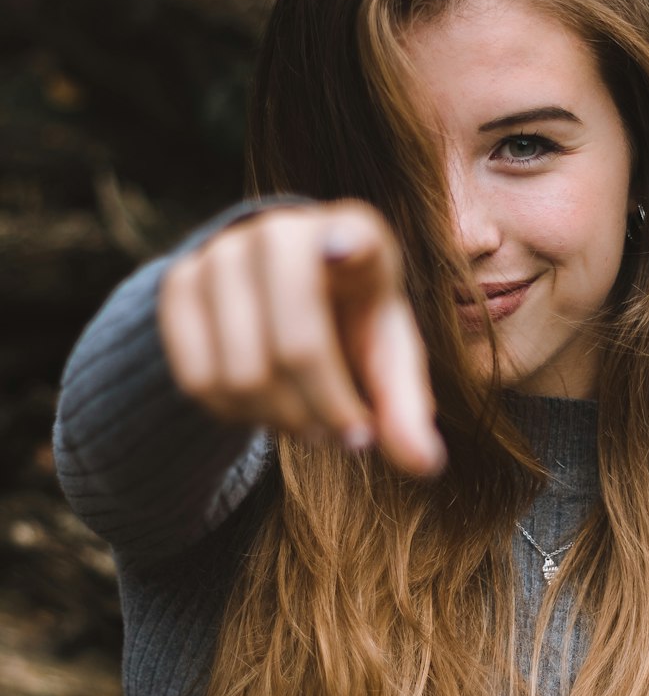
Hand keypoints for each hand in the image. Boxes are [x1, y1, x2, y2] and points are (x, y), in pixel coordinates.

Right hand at [158, 201, 446, 476]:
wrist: (283, 293)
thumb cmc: (353, 325)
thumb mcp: (388, 358)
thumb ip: (404, 408)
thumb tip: (424, 464)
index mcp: (354, 232)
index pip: (349, 233)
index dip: (343, 242)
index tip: (341, 248)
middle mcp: (280, 230)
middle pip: (296, 345)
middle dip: (325, 411)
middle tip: (345, 436)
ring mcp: (220, 253)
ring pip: (243, 374)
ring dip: (283, 422)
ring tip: (309, 421)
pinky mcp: (178, 282)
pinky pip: (199, 380)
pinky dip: (235, 416)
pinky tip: (263, 408)